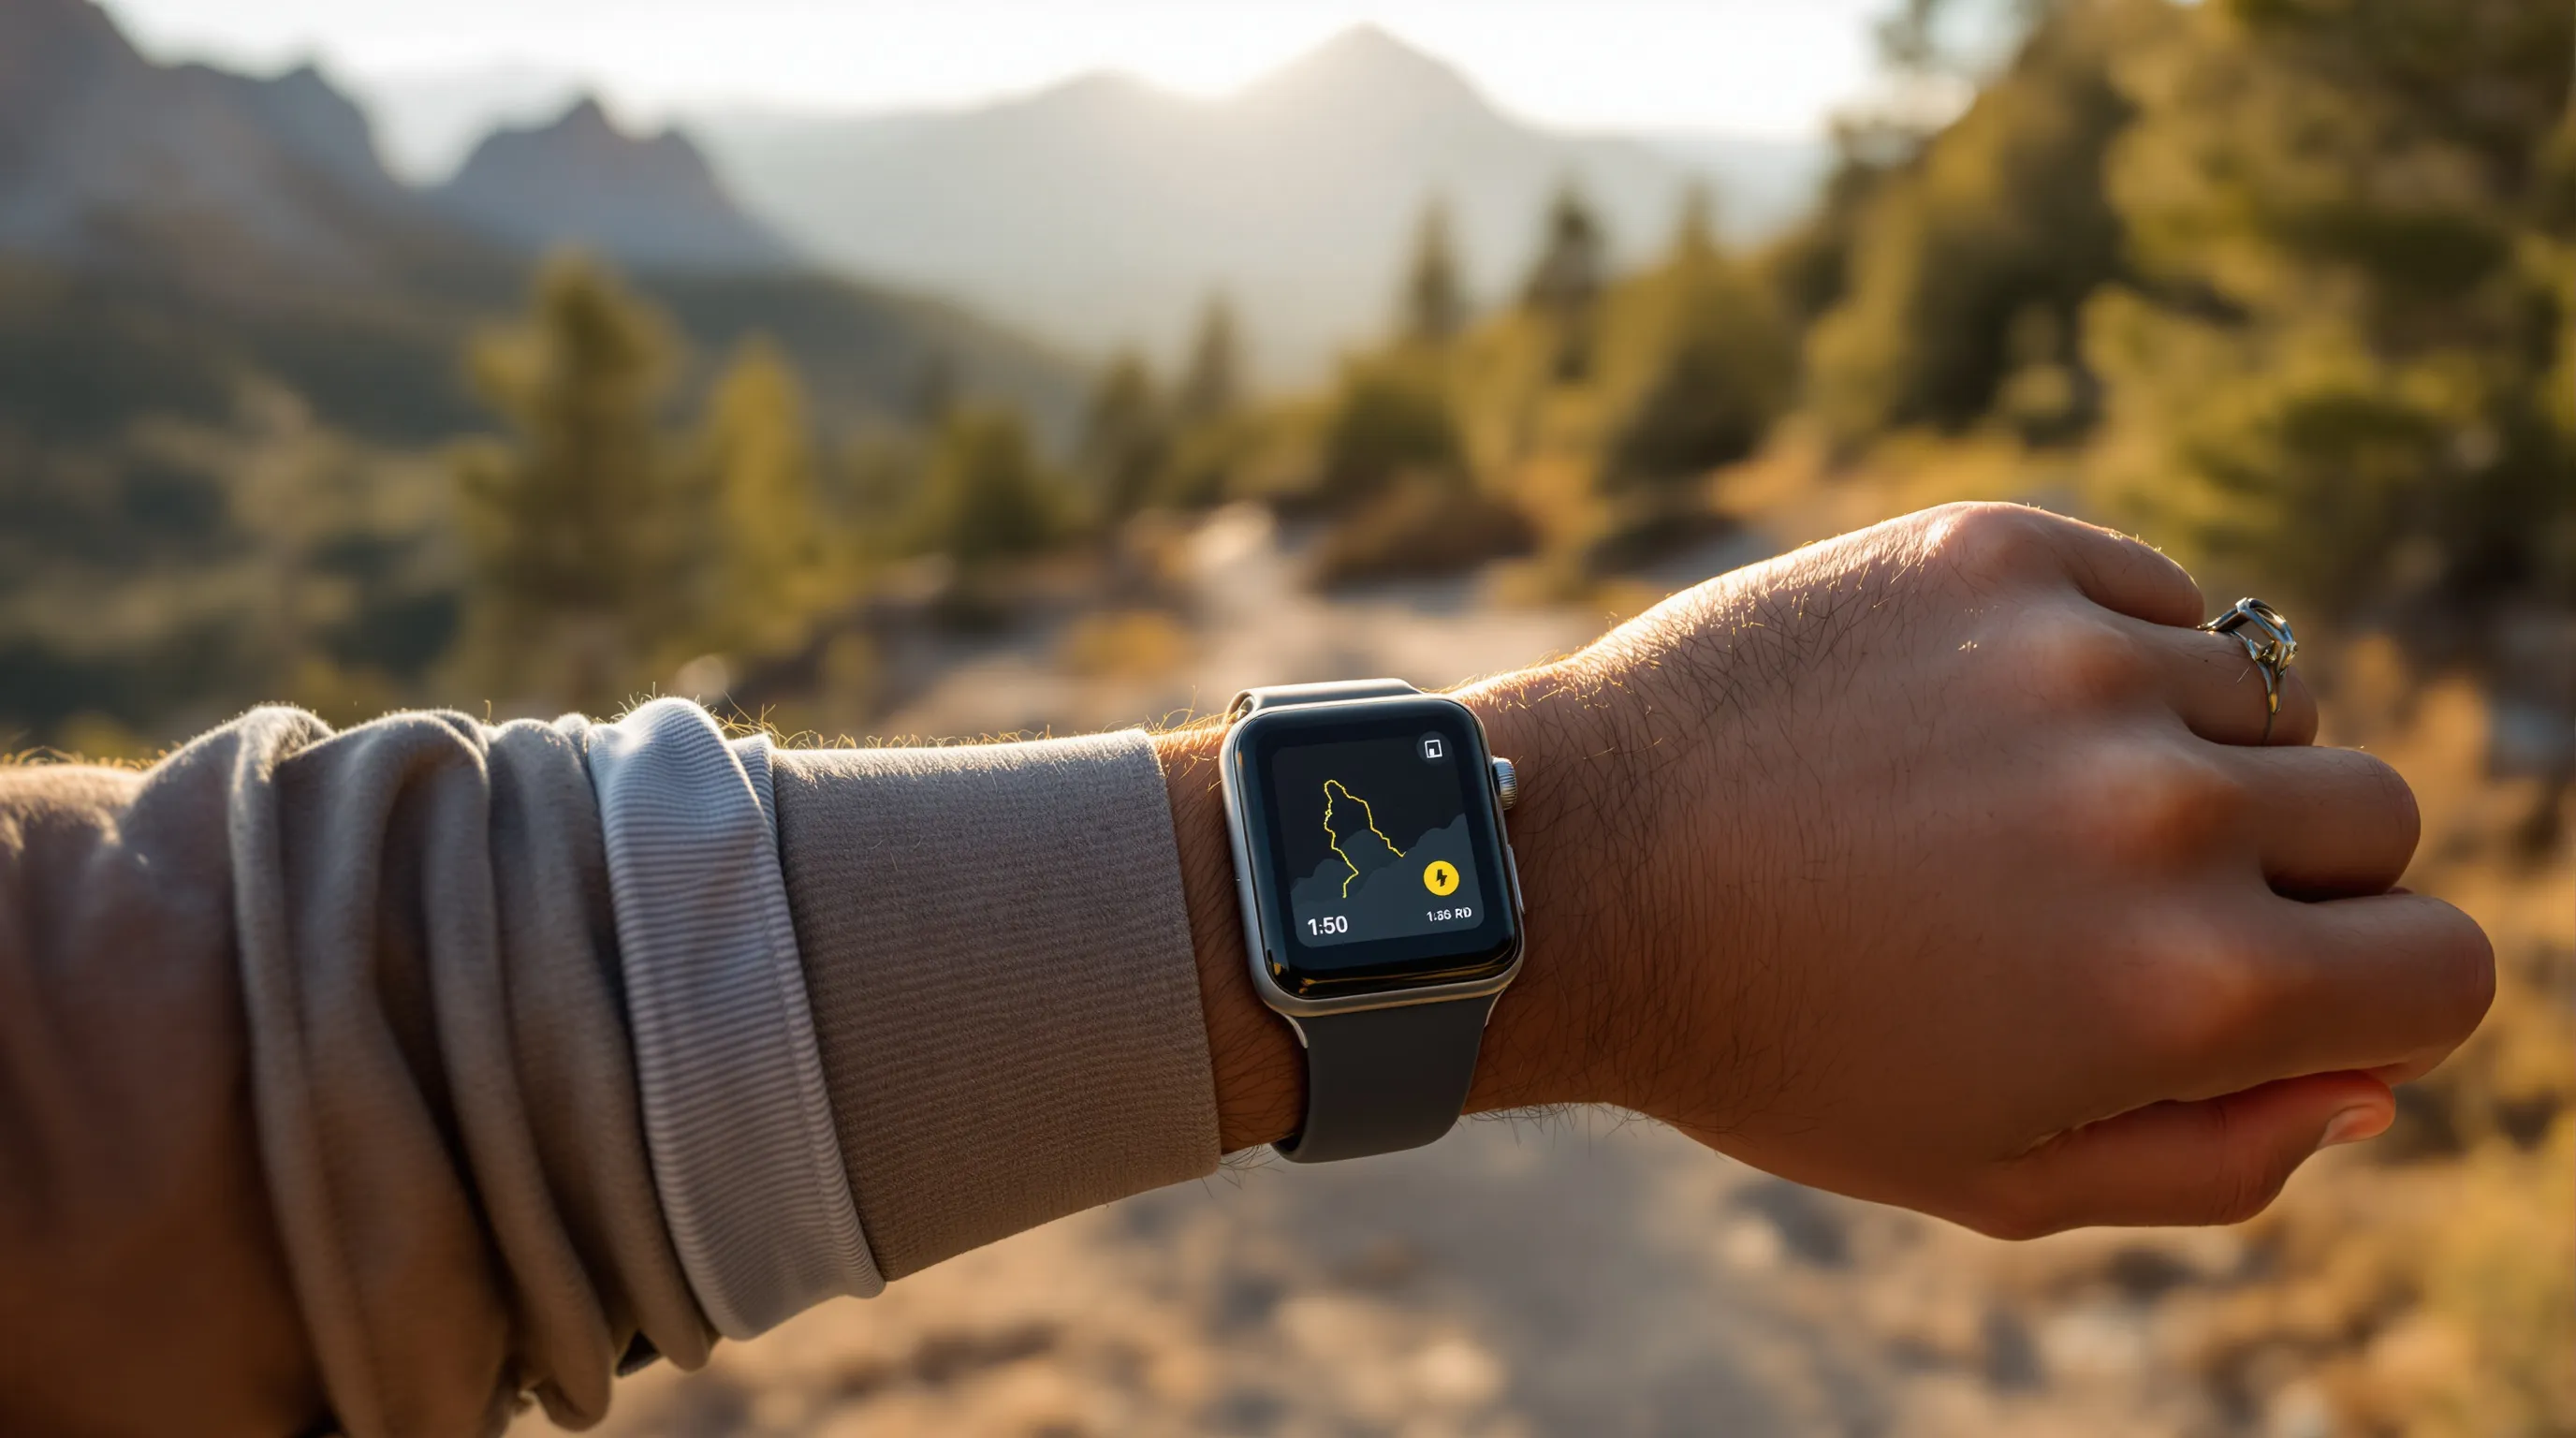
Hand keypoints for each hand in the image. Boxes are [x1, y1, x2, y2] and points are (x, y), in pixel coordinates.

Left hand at [1448, 503, 2492, 1234]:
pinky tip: (1980, 714)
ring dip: (2180, 757)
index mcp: (2192, 988)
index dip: (2375, 996)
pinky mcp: (1997, 551)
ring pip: (2260, 701)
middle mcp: (2164, 808)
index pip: (2445, 972)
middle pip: (2374, 820)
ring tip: (2012, 808)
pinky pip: (2155, 597)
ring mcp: (2081, 661)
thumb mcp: (1991, 1176)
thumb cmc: (1776, 1045)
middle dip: (2286, 877)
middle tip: (2120, 901)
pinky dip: (2108, 653)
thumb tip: (2364, 1080)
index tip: (2283, 987)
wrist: (1580, 872)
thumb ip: (2217, 1159)